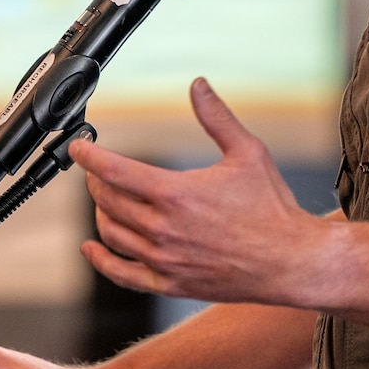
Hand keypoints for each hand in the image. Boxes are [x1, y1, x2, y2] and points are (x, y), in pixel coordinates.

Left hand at [71, 78, 334, 305]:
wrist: (290, 262)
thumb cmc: (272, 209)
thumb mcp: (248, 153)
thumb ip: (217, 118)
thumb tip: (199, 86)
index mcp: (176, 194)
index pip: (114, 171)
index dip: (89, 157)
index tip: (78, 148)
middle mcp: (163, 229)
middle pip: (108, 200)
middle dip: (95, 181)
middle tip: (96, 170)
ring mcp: (164, 259)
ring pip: (111, 233)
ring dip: (101, 212)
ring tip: (104, 199)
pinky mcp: (170, 283)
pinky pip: (122, 274)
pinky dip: (101, 260)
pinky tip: (91, 248)